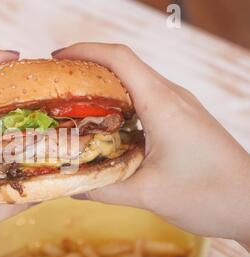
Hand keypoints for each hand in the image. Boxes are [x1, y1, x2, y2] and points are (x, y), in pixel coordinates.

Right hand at [53, 43, 249, 248]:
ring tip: (74, 104)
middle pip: (124, 65)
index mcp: (162, 105)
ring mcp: (179, 106)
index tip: (57, 59)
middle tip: (58, 85)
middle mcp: (171, 97)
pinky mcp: (182, 118)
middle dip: (87, 67)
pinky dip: (119, 104)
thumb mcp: (149, 194)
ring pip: (135, 82)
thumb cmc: (210, 195)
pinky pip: (145, 99)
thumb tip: (70, 187)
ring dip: (104, 86)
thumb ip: (104, 189)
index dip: (85, 51)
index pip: (119, 59)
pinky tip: (105, 125)